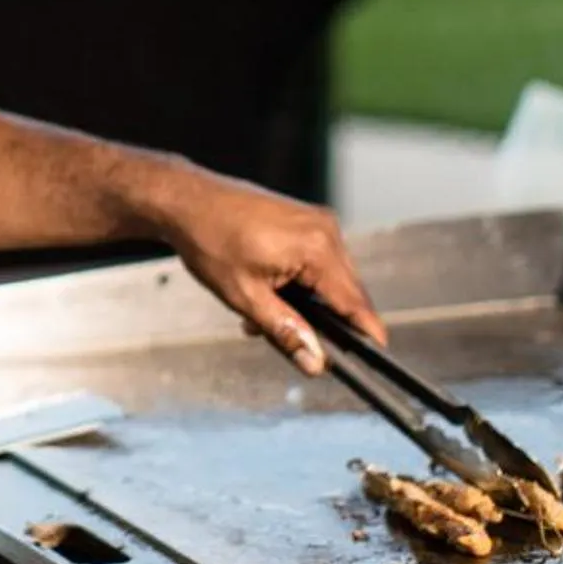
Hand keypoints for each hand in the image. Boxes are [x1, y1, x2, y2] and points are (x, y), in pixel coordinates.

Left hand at [152, 171, 384, 374]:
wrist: (187, 200)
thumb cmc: (210, 242)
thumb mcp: (245, 297)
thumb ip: (286, 332)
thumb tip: (315, 363)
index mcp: (316, 248)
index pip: (354, 303)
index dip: (366, 334)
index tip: (375, 359)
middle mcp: (326, 231)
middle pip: (347, 293)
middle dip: (324, 322)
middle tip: (291, 342)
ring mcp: (318, 222)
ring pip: (332, 280)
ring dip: (307, 304)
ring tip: (263, 315)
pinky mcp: (307, 220)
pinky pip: (319, 261)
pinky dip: (301, 283)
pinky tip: (269, 293)